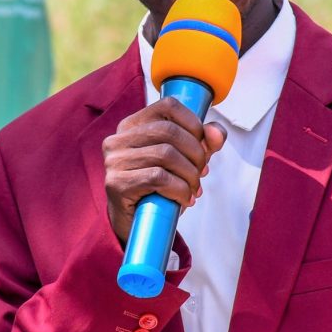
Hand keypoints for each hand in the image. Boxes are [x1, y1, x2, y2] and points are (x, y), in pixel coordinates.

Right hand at [102, 96, 227, 243]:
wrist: (135, 225)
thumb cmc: (158, 189)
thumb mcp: (183, 161)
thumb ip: (202, 143)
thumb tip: (217, 133)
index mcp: (132, 126)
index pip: (167, 106)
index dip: (193, 123)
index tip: (203, 145)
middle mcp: (118, 139)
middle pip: (170, 131)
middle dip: (196, 154)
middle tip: (201, 173)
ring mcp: (114, 161)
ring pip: (166, 155)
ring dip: (190, 175)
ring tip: (193, 189)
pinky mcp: (116, 183)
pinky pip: (158, 178)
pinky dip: (180, 190)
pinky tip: (184, 200)